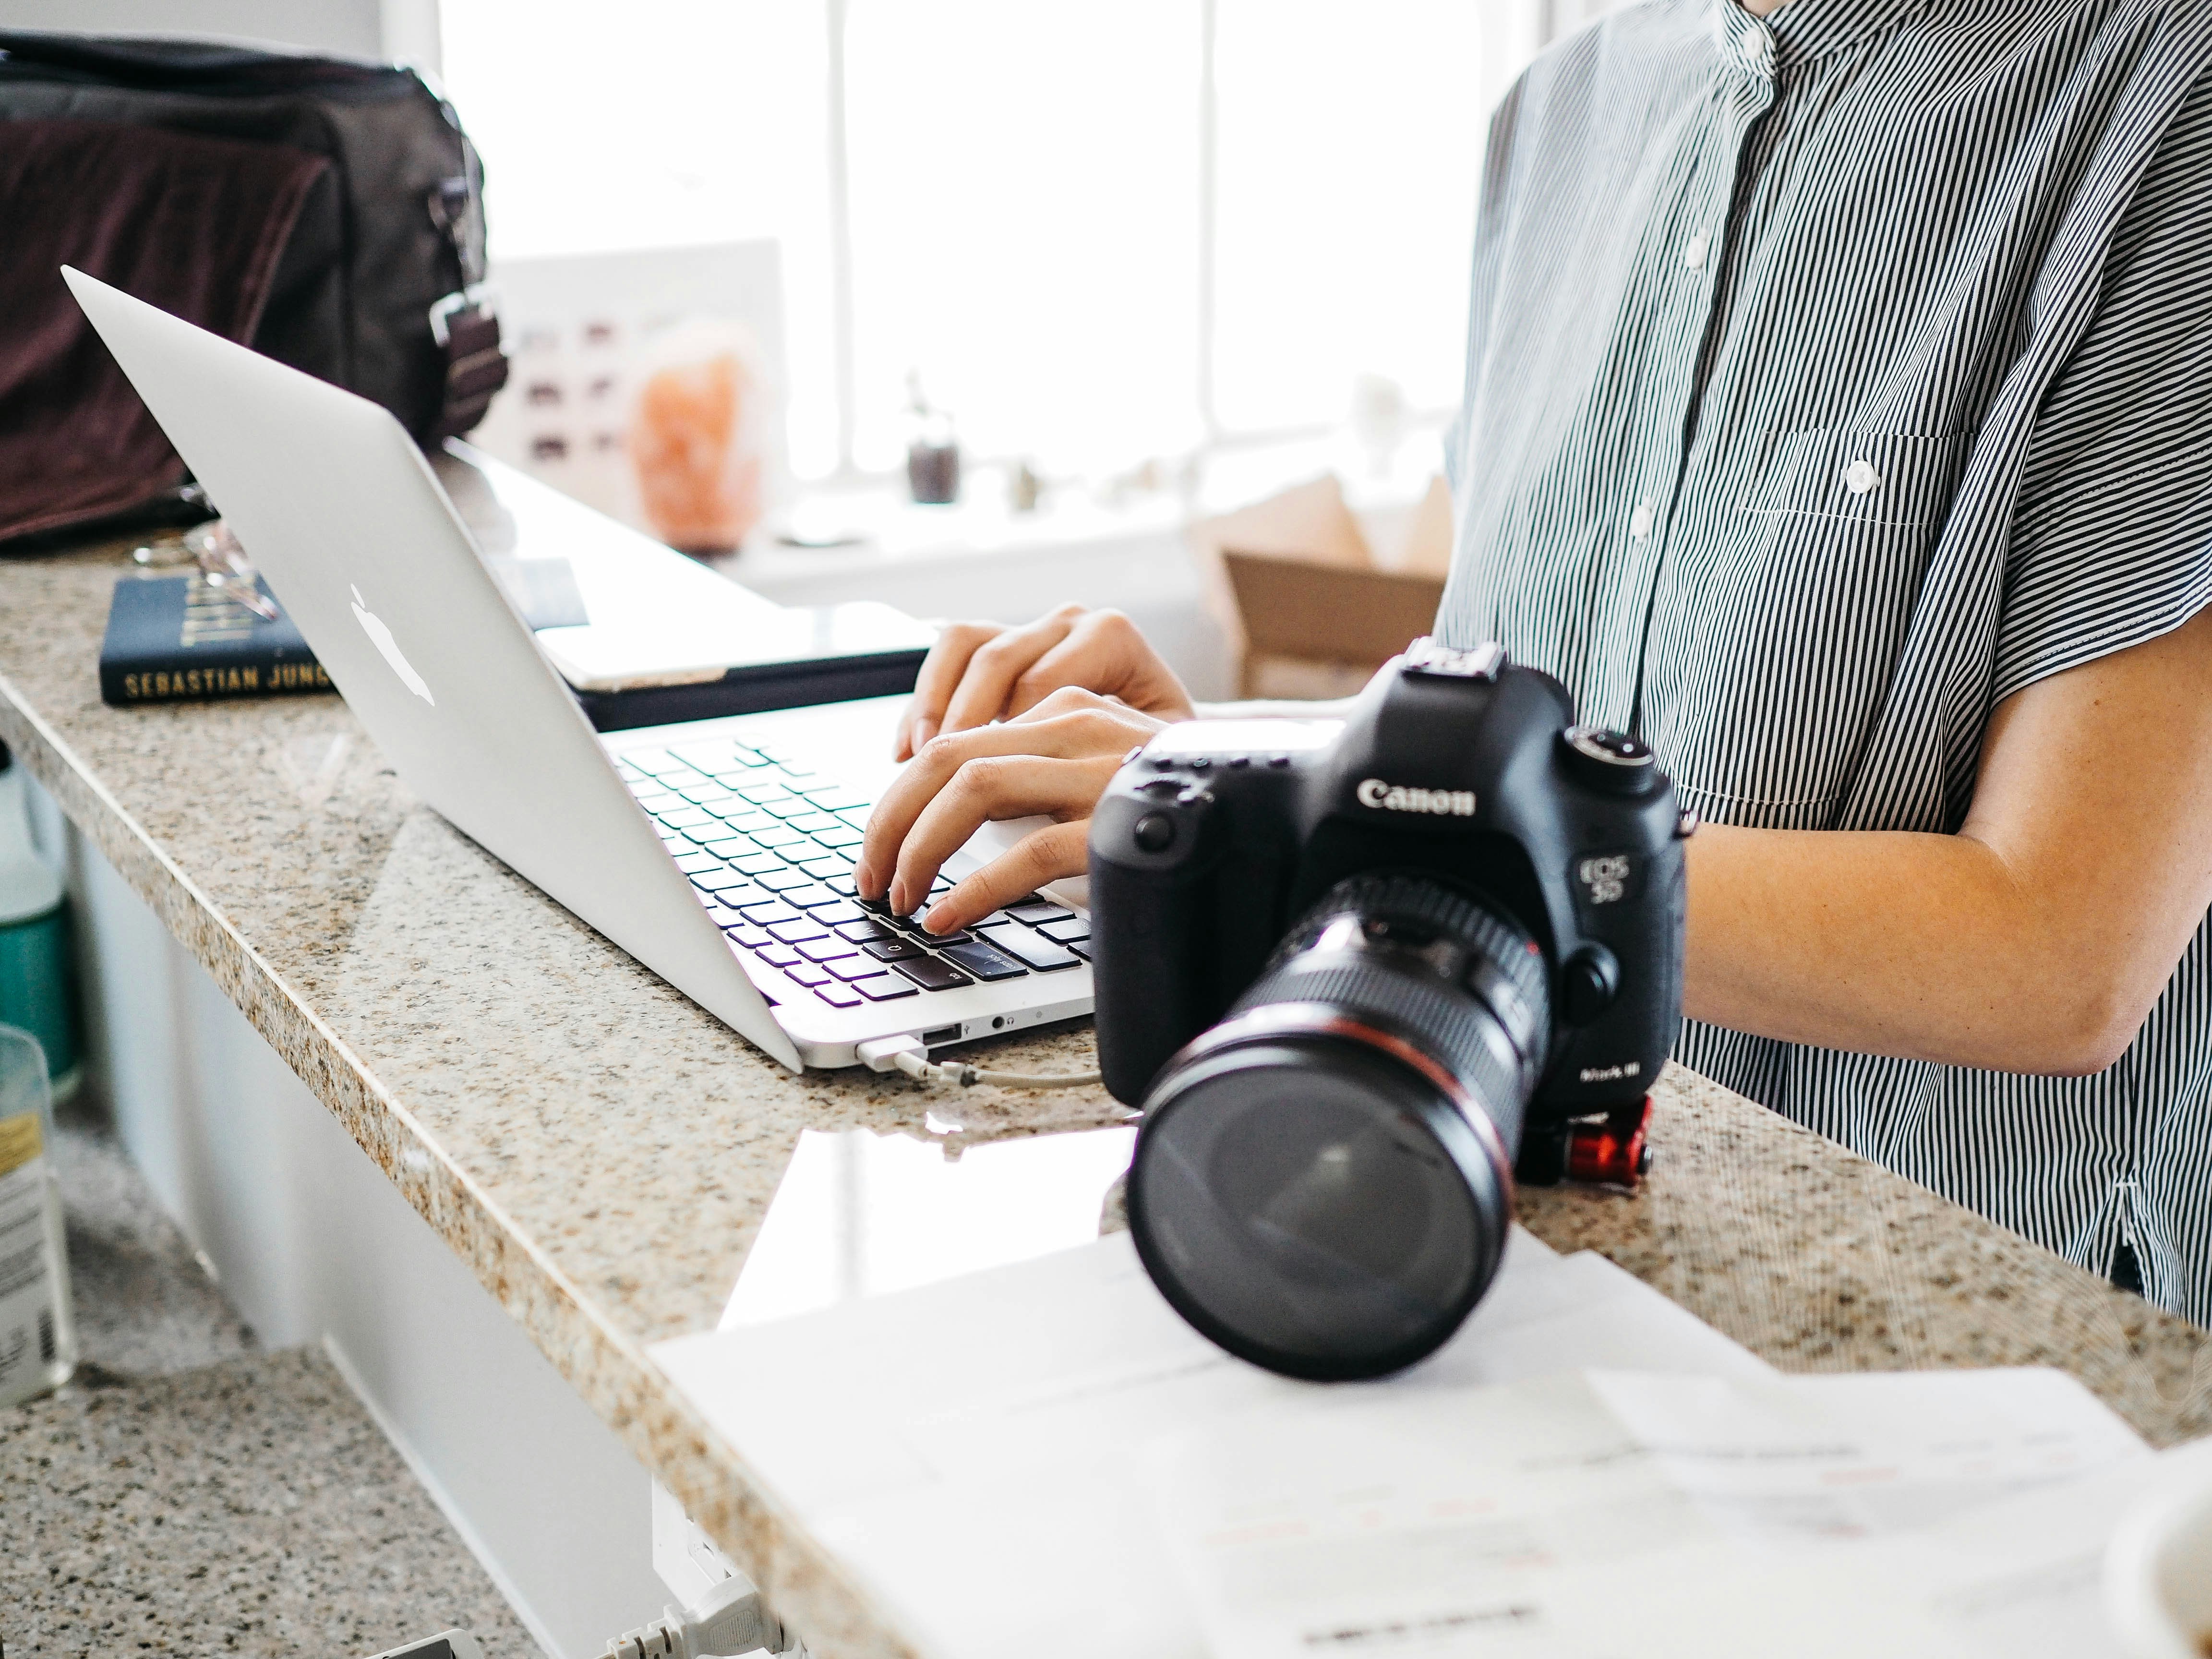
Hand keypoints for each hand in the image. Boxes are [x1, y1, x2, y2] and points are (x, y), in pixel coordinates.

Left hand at [857, 687, 1169, 931]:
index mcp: (1068, 708)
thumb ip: (1033, 784)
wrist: (1264, 812)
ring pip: (974, 788)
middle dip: (891, 819)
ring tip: (901, 896)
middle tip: (871, 876)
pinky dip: (974, 887)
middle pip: (948, 755)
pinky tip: (950, 915)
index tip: (881, 846)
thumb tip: (945, 831)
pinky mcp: (1118, 822)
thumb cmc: (1173, 810)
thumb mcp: (1092, 783)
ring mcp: (1100, 771)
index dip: (900, 794)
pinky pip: (1028, 851)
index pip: (956, 738)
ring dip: (920, 847)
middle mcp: (1079, 726)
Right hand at [894, 603, 1194, 759]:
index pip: (1041, 684)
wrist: (1166, 734)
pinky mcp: (1004, 642)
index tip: (984, 786)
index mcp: (1111, 639)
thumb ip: (1108, 765)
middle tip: (936, 784)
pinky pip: (951, 652)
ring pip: (964, 645)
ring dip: (932, 706)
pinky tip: (908, 748)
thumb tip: (1062, 811)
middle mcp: (1069, 623)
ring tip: (917, 760)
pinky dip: (925, 699)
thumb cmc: (1158, 752)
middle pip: (995, 660)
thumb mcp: (1148, 758)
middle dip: (957, 727)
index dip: (1007, 738)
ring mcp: (1034, 628)